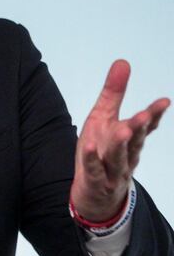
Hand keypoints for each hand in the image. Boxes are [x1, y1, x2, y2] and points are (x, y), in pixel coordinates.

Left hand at [70, 59, 169, 221]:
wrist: (94, 193)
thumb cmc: (101, 151)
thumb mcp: (103, 118)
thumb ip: (114, 93)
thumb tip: (123, 61)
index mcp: (128, 139)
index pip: (145, 127)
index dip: (154, 115)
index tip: (164, 101)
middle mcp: (125, 155)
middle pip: (135, 142)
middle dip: (140, 128)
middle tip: (145, 115)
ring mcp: (112, 171)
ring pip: (118, 157)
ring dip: (121, 144)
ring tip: (123, 129)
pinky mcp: (95, 181)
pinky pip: (93, 170)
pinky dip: (93, 159)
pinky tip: (91, 147)